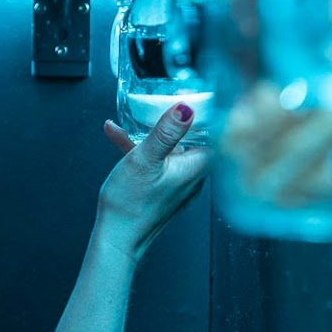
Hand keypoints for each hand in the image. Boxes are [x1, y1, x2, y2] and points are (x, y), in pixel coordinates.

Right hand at [95, 102, 208, 262]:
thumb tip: (186, 108)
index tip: (197, 93)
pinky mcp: (163, 189)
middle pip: (193, 138)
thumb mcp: (146, 159)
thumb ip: (166, 132)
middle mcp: (192, 176)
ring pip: (171, 148)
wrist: (116, 238)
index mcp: (196, 167)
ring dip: (152, 132)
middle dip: (177, 118)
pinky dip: (141, 148)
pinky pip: (157, 161)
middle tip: (163, 100)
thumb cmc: (130, 205)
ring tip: (131, 118)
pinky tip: (118, 136)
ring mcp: (178, 183)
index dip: (208, 111)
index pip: (215, 132)